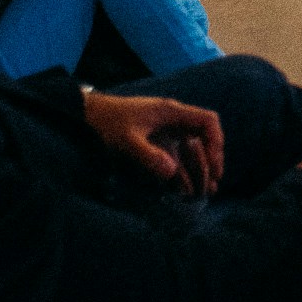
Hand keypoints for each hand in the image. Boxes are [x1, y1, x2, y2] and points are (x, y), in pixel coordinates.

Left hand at [82, 91, 223, 196]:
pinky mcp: (155, 141)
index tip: (214, 164)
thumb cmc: (107, 122)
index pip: (207, 121)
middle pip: (204, 136)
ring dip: (199, 167)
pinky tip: (185, 187)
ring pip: (192, 147)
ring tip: (206, 189)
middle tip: (214, 181)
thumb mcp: (127, 139)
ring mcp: (164, 130)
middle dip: (211, 158)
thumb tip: (172, 171)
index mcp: (171, 112)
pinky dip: (183, 170)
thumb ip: (149, 155)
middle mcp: (173, 119)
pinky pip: (176, 155)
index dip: (216, 142)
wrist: (86, 115)